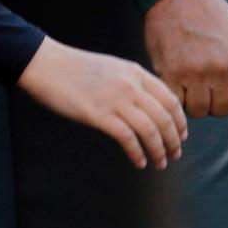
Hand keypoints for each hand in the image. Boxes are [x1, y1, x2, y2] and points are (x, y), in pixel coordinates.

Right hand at [17, 37, 187, 169]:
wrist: (46, 64)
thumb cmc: (77, 69)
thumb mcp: (114, 68)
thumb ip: (133, 83)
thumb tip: (149, 106)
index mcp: (137, 73)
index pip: (170, 99)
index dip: (180, 121)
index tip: (181, 136)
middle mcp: (131, 85)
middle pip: (164, 117)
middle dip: (173, 140)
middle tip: (175, 154)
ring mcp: (115, 100)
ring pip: (150, 130)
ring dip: (159, 150)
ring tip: (161, 163)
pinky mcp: (98, 114)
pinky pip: (127, 138)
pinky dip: (137, 153)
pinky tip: (140, 162)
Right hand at [143, 0, 227, 116]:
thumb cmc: (208, 13)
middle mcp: (224, 69)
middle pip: (223, 109)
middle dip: (215, 101)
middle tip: (206, 84)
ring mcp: (197, 74)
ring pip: (199, 111)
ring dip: (195, 101)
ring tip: (191, 82)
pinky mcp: (171, 74)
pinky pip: (178, 102)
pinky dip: (177, 96)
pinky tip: (177, 80)